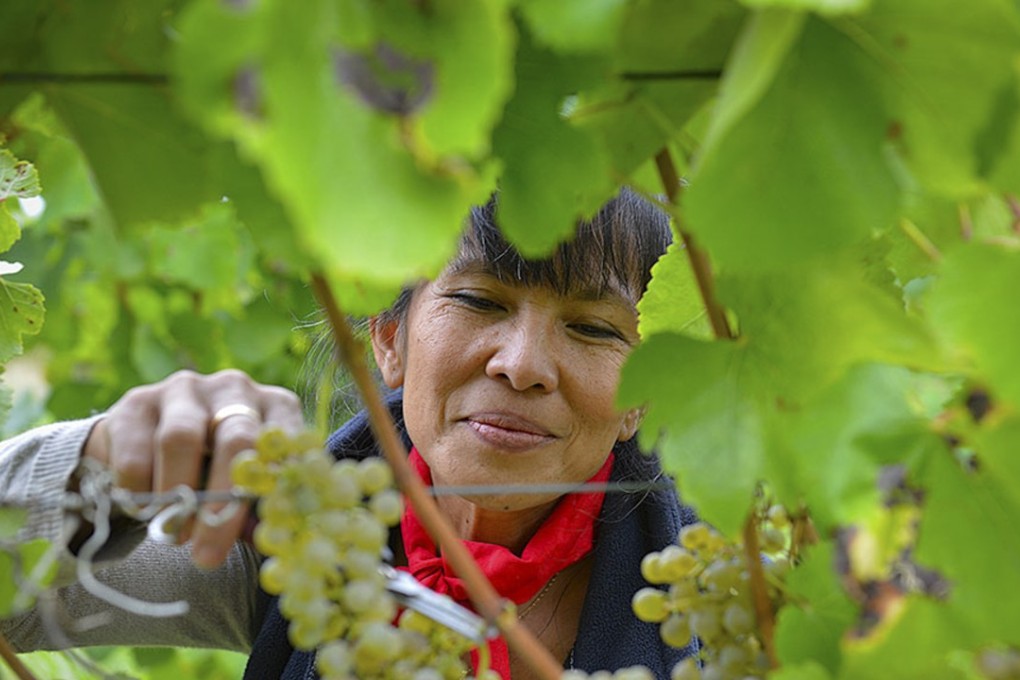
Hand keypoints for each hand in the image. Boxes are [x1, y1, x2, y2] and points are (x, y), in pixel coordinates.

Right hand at [83, 369, 304, 567]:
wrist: (150, 443)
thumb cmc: (216, 468)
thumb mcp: (247, 481)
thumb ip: (262, 505)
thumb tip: (275, 539)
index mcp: (276, 406)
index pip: (285, 441)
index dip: (275, 485)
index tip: (266, 528)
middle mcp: (236, 388)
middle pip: (235, 439)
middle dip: (221, 503)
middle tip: (207, 555)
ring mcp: (186, 389)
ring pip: (181, 439)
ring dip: (176, 496)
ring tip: (174, 535)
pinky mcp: (139, 401)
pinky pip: (135, 450)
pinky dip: (138, 491)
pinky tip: (142, 513)